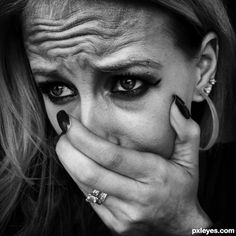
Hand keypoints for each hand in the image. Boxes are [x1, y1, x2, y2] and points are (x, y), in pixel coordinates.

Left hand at [55, 95, 211, 235]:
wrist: (179, 227)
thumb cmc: (183, 187)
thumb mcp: (191, 158)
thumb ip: (186, 130)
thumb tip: (174, 103)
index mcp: (155, 175)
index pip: (111, 156)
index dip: (84, 138)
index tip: (69, 123)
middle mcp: (137, 197)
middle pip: (91, 172)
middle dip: (68, 149)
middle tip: (63, 132)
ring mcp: (123, 214)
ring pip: (85, 186)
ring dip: (68, 162)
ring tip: (64, 143)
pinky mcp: (114, 224)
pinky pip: (88, 198)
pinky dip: (77, 178)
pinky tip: (75, 163)